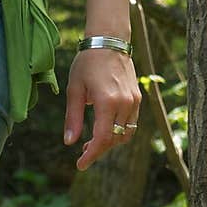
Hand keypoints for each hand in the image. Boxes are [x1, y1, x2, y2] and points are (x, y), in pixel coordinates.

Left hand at [63, 48, 140, 171]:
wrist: (109, 41)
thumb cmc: (87, 63)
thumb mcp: (74, 88)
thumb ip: (72, 117)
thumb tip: (69, 142)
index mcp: (107, 102)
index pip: (102, 139)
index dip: (91, 154)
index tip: (80, 165)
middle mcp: (124, 104)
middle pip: (115, 140)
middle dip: (99, 149)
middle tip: (82, 152)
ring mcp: (134, 101)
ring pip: (125, 134)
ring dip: (110, 142)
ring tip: (92, 141)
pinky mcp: (138, 98)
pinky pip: (131, 123)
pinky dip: (119, 131)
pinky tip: (104, 128)